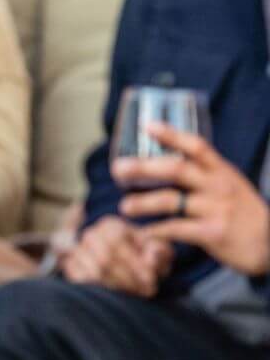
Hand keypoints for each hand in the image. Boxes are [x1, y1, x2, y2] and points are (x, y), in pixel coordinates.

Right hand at [61, 215, 172, 296]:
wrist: (123, 261)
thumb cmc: (144, 256)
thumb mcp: (157, 251)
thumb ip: (159, 252)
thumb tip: (151, 258)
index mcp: (110, 225)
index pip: (118, 242)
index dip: (135, 263)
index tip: (151, 280)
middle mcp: (90, 235)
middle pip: (105, 258)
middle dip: (128, 277)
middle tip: (146, 291)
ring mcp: (77, 252)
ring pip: (94, 272)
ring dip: (118, 286)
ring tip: (136, 294)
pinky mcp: (71, 268)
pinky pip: (82, 281)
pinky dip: (102, 290)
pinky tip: (118, 296)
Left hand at [114, 122, 269, 276]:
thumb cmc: (242, 214)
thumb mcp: (229, 187)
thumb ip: (203, 176)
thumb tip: (165, 164)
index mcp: (222, 171)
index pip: (197, 146)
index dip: (171, 134)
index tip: (147, 126)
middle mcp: (219, 186)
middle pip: (177, 169)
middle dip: (144, 167)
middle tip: (118, 169)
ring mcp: (216, 209)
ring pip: (171, 201)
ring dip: (142, 203)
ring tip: (124, 206)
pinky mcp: (212, 233)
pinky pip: (175, 229)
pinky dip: (154, 231)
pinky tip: (141, 233)